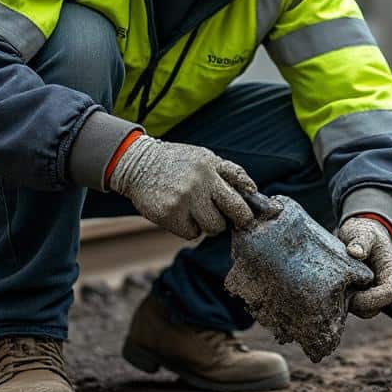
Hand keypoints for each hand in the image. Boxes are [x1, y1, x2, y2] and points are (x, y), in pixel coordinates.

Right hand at [108, 136, 256, 239]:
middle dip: (235, 221)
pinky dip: (189, 228)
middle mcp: (199, 183)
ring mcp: (183, 200)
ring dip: (208, 224)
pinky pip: (192, 234)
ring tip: (197, 211)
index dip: (246, 210)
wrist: (138, 164)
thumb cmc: (177, 163)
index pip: (240, 194)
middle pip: (232, 215)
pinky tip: (180, 214)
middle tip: (227, 219)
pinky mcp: (169, 215)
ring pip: (213, 228)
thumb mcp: (205, 157)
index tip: (245, 215)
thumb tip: (253, 190)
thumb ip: (230, 172)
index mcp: (211, 167)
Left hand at [336, 217, 391, 316]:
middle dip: (358, 304)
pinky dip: (341, 301)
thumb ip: (361, 241)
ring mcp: (370, 293)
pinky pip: (351, 306)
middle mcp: (383, 286)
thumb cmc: (365, 232)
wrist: (358, 235)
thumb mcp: (364, 233)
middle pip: (376, 307)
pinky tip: (331, 287)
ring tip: (335, 284)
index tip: (354, 295)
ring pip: (363, 310)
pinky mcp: (358, 296)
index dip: (374, 299)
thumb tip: (354, 252)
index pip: (391, 293)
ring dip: (348, 303)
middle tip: (339, 292)